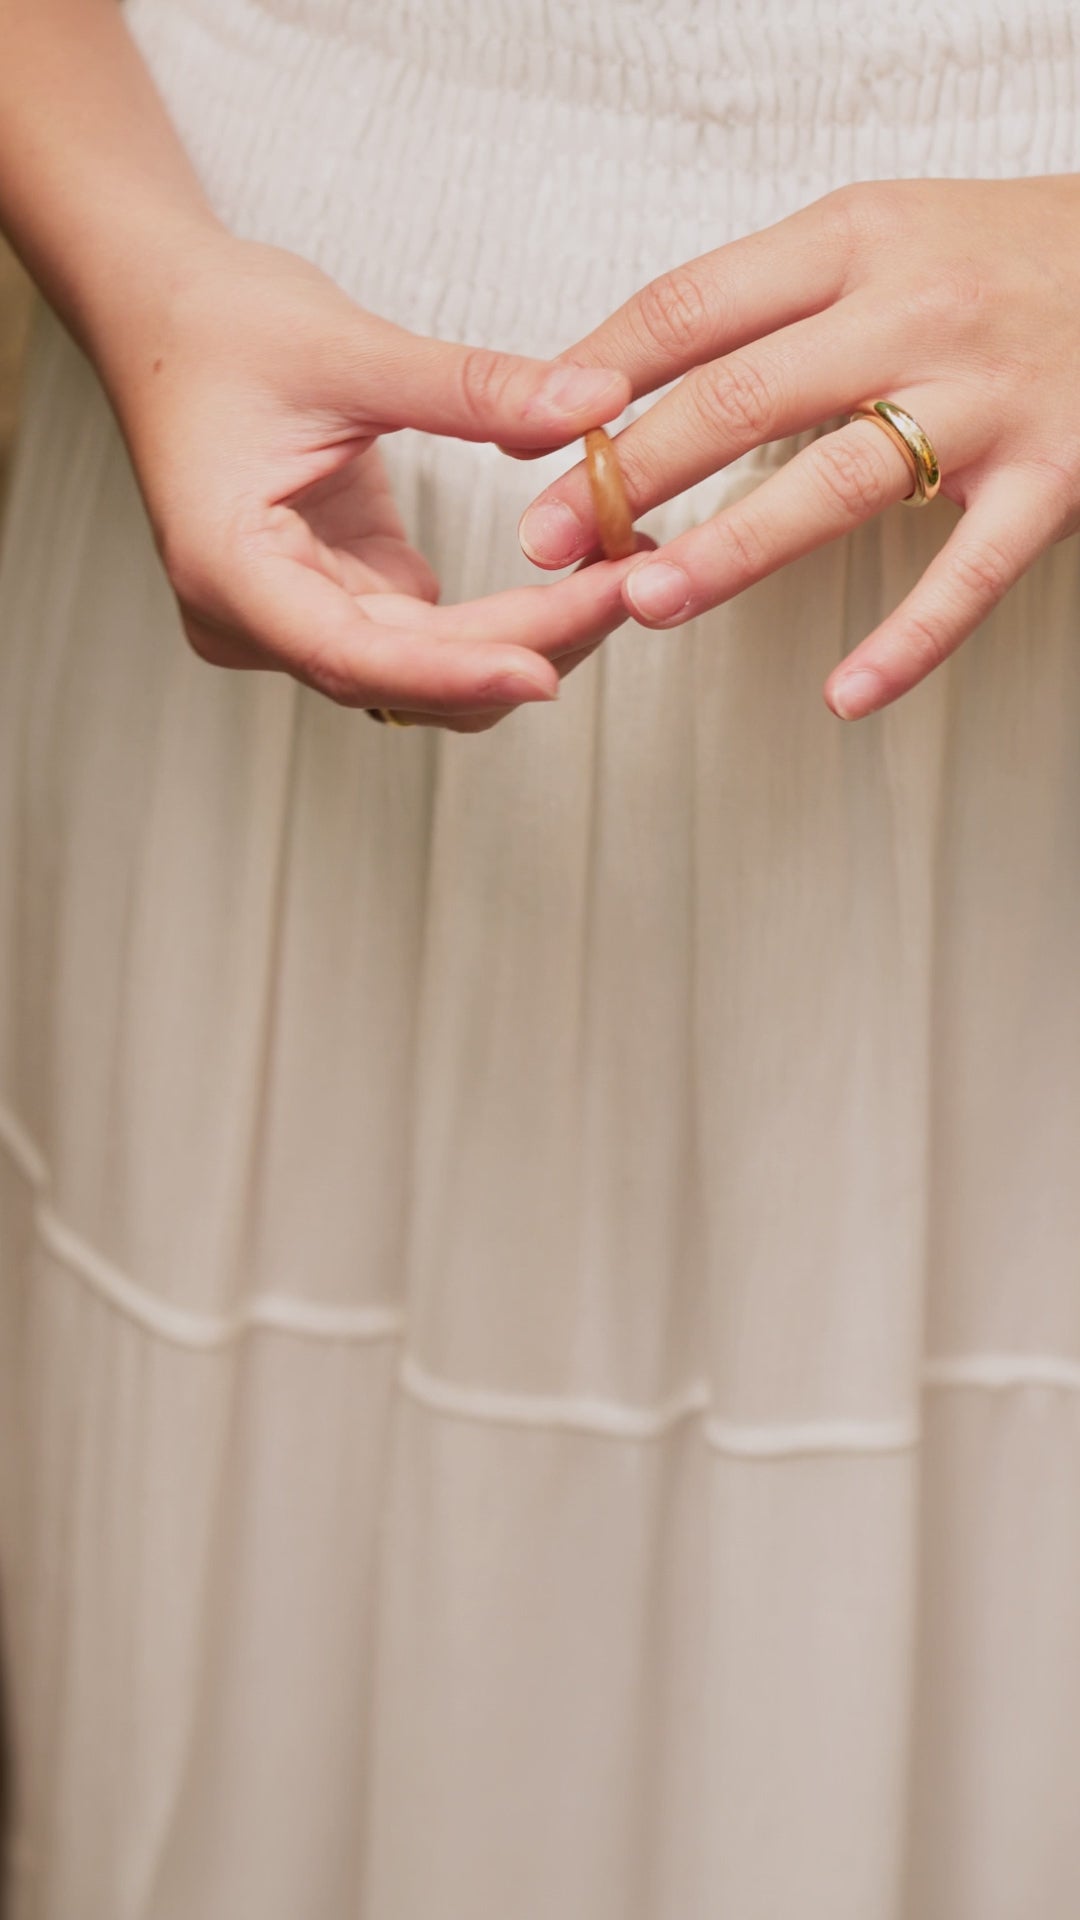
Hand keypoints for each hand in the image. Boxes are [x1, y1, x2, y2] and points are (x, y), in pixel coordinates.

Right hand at [105, 232, 637, 730]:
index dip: (453, 671)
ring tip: (622, 574)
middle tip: (631, 584)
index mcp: (227, 568)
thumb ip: (470, 388)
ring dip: (526, 638)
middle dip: (526, 640)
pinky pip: (433, 639)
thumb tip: (594, 407)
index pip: (348, 653)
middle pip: (405, 672)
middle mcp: (255, 617)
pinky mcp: (340, 597)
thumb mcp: (346, 345)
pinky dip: (506, 619)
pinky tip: (579, 576)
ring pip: (428, 672)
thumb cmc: (217, 327)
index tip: (547, 670)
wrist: (165, 311)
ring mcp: (298, 615)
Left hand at [517, 177, 1079, 719]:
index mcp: (854, 241)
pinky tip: (845, 695)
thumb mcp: (876, 239)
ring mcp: (987, 399)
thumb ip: (760, 303)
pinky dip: (907, 642)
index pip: (691, 308)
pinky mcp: (1055, 477)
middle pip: (741, 395)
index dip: (595, 378)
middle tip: (553, 538)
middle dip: (630, 474)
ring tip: (649, 601)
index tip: (525, 444)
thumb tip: (611, 376)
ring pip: (836, 483)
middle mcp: (914, 310)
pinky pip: (970, 573)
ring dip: (732, 550)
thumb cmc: (995, 258)